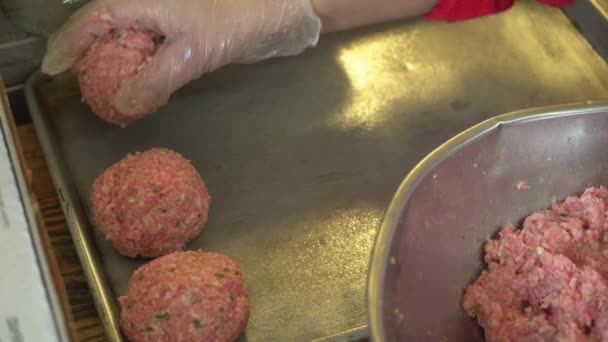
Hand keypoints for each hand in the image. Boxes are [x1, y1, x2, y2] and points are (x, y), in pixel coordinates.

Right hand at [41, 0, 320, 115]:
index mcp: (144, 0)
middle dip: (90, 56)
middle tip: (81, 86)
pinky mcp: (188, 29)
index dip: (67, 44)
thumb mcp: (193, 53)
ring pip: (130, 37)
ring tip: (107, 90)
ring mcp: (170, 16)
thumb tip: (121, 105)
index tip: (52, 70)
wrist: (284, 10)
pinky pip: (153, 47)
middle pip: (106, 26)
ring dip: (117, 64)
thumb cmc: (239, 21)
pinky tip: (145, 84)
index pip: (92, 19)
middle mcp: (151, 4)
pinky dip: (144, 66)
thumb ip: (155, 79)